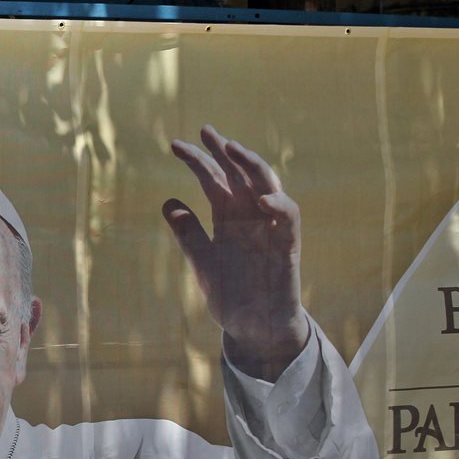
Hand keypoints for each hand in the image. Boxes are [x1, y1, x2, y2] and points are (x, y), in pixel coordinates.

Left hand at [163, 125, 309, 381]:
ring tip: (232, 149)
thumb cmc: (231, 294)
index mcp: (228, 217)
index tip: (175, 145)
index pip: (214, 179)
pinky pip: (289, 218)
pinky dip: (279, 204)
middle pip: (239, 174)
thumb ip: (188, 233)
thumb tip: (168, 203)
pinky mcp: (287, 246)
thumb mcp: (201, 260)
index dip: (198, 161)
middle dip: (225, 151)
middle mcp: (250, 216)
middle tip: (206, 131)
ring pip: (267, 185)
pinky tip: (261, 196)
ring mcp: (270, 228)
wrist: (253, 328)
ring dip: (252, 166)